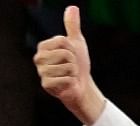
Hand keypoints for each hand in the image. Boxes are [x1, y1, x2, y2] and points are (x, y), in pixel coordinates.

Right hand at [32, 5, 106, 125]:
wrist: (82, 85)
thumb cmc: (78, 63)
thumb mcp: (76, 42)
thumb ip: (72, 26)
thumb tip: (72, 8)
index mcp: (43, 46)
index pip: (63, 41)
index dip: (73, 49)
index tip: (71, 55)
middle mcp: (39, 58)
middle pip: (66, 54)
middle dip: (74, 62)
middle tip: (71, 67)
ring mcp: (41, 72)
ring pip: (67, 67)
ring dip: (74, 73)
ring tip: (69, 75)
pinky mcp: (46, 85)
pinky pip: (65, 80)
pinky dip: (71, 82)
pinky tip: (68, 84)